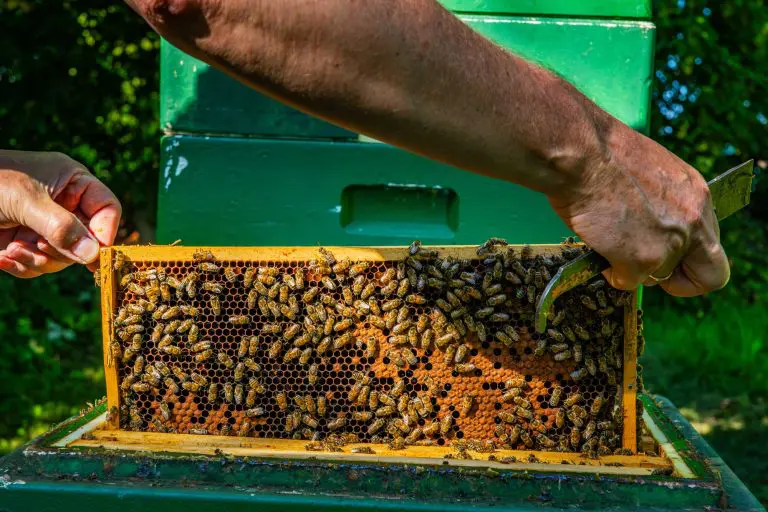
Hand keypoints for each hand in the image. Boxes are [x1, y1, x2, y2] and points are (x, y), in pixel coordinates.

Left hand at [0, 150, 121, 277]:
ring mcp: (44, 226)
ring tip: (12, 251)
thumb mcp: (25, 201)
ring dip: (38, 261)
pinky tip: (2, 256)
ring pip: (62, 258)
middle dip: (62, 251)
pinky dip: (21, 266)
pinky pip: (38, 265)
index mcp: (72, 181)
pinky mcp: (24, 243)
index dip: (105, 232)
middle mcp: (64, 205)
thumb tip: (94, 255)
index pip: (107, 209)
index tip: (96, 254)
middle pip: (87, 241)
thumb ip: (62, 227)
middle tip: (39, 249)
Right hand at [549, 125, 728, 296]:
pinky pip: (628, 281)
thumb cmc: (603, 155)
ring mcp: (670, 244)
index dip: (693, 258)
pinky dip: (612, 272)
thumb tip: (652, 222)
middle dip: (680, 280)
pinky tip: (600, 249)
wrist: (582, 155)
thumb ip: (664, 202)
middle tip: (649, 269)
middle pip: (709, 274)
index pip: (715, 244)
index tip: (672, 258)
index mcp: (697, 195)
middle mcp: (693, 221)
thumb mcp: (651, 173)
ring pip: (659, 277)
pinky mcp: (642, 260)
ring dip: (634, 267)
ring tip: (610, 244)